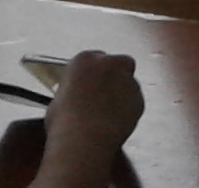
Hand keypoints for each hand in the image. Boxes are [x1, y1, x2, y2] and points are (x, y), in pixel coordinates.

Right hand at [43, 51, 142, 168]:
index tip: (93, 82)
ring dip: (122, 94)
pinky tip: (115, 123)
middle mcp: (109, 64)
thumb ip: (74, 91)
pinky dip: (128, 110)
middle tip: (108, 91)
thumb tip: (77, 98)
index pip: (94, 58)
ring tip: (107, 115)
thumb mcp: (59, 99)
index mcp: (84, 60)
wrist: (83, 141)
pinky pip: (134, 102)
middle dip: (117, 73)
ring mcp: (127, 81)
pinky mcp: (139, 99)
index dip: (95, 72)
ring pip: (129, 84)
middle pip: (120, 62)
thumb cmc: (64, 123)